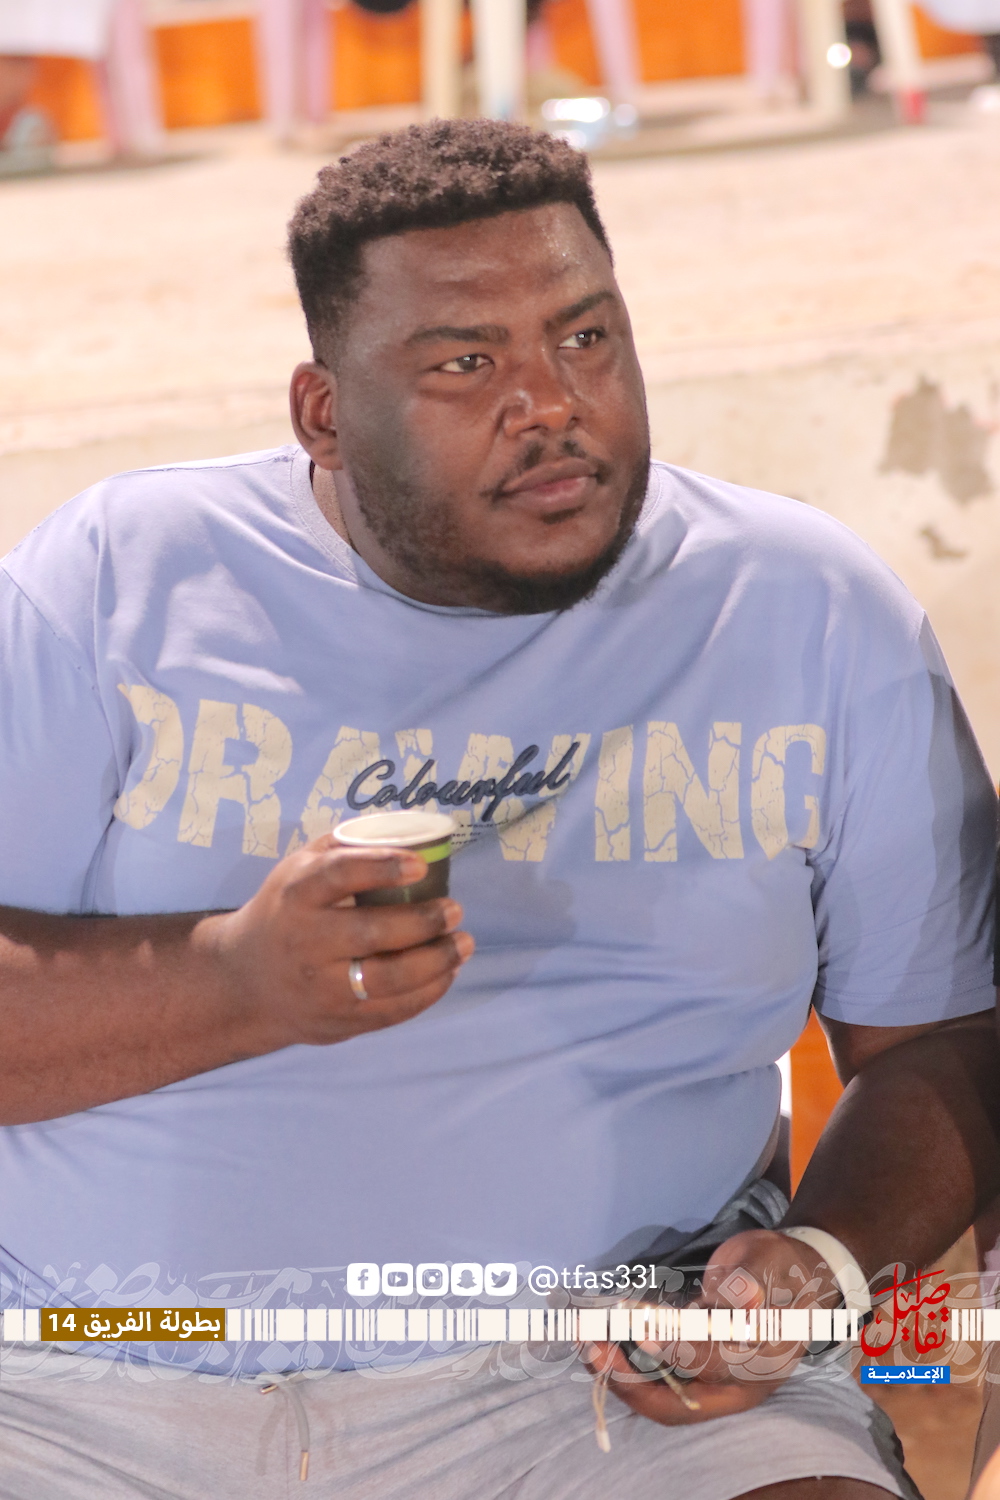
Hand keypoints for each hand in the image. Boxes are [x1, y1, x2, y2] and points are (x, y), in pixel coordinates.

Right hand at [200, 835, 473, 1047]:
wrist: (244, 981)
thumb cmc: (286, 911)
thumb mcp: (298, 869)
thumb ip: (344, 849)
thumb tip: (408, 833)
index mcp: (297, 895)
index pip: (339, 875)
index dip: (382, 867)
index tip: (420, 863)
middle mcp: (306, 943)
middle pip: (372, 934)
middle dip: (424, 921)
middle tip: (454, 910)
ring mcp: (321, 988)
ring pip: (389, 979)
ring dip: (437, 961)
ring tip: (463, 943)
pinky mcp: (338, 1022)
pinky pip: (392, 1012)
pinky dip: (429, 992)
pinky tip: (447, 972)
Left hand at [582, 1229, 839, 1425]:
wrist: (787, 1271)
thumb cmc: (780, 1267)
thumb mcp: (770, 1264)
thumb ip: (752, 1280)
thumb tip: (744, 1299)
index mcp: (761, 1363)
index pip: (715, 1369)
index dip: (678, 1354)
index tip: (644, 1335)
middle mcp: (733, 1382)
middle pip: (679, 1404)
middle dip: (633, 1384)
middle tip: (596, 1352)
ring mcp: (711, 1378)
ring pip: (661, 1393)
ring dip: (622, 1375)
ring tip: (588, 1346)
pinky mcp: (692, 1365)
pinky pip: (656, 1376)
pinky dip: (628, 1362)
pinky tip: (602, 1340)